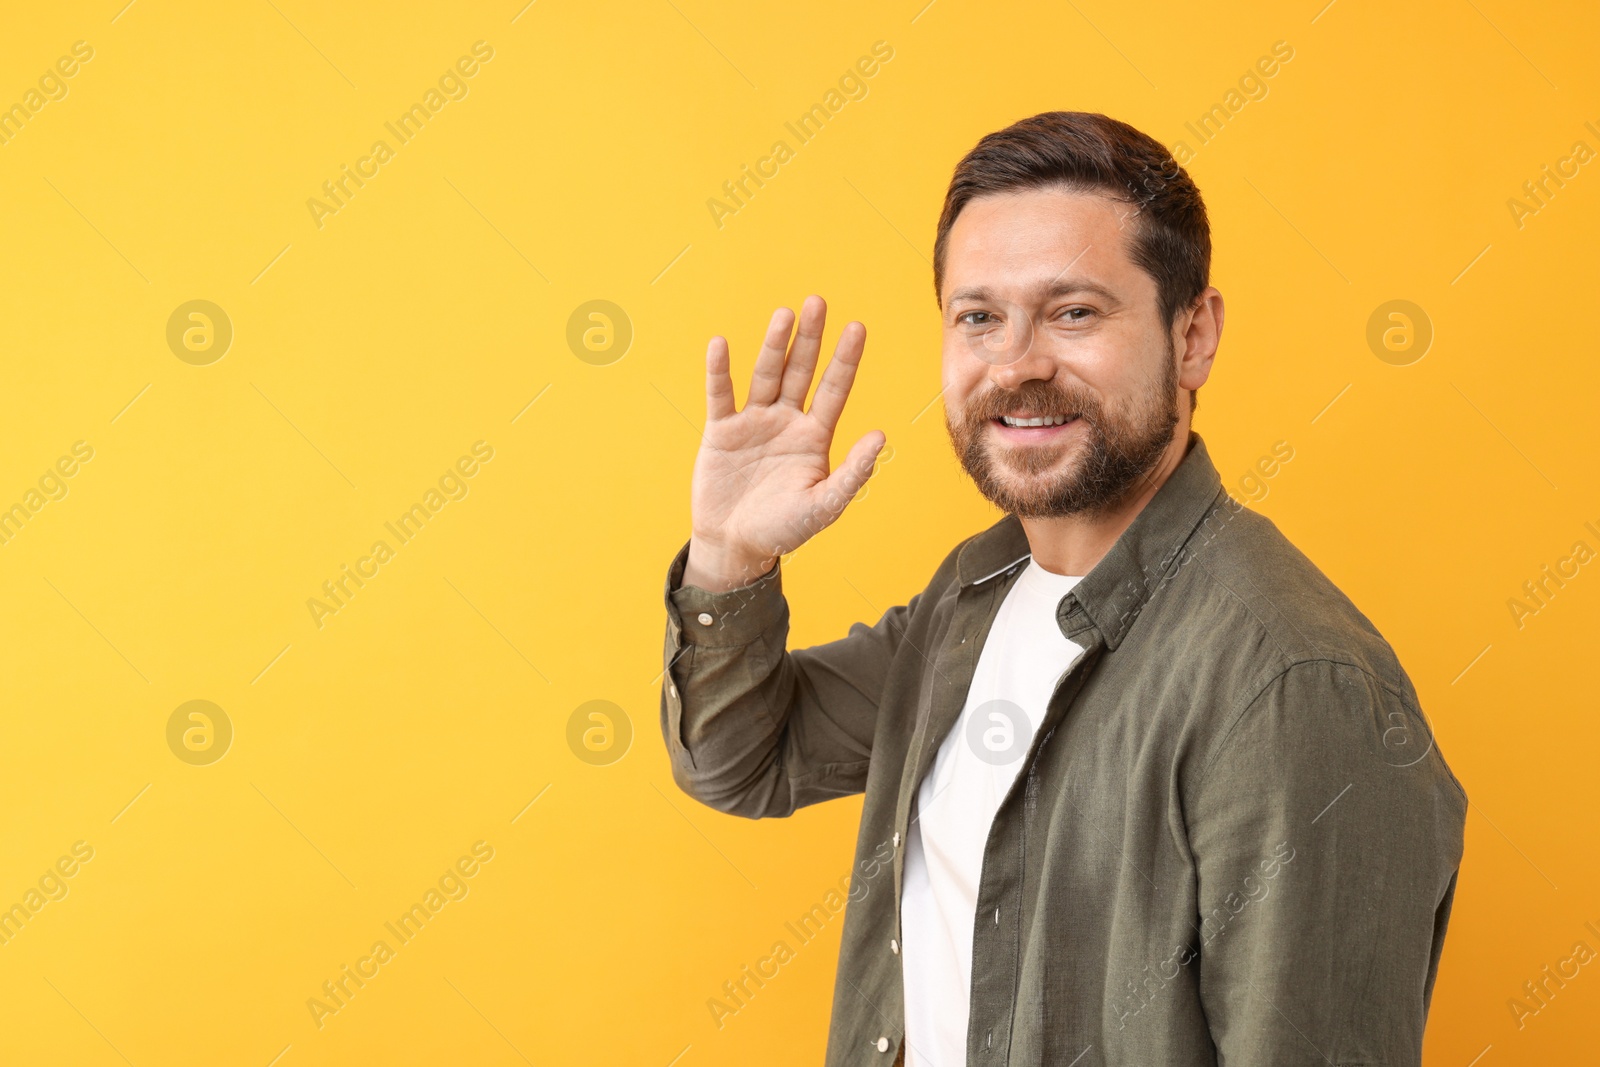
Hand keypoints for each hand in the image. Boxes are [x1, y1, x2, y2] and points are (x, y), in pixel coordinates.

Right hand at [682, 295, 884, 592]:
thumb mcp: (825, 505)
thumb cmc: (784, 530)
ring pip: (766, 375)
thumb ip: (852, 473)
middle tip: (818, 302)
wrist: (736, 546)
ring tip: (784, 315)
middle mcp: (786, 421)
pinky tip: (721, 344)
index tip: (857, 327)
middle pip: (801, 371)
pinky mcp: (721, 431)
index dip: (845, 359)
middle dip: (810, 338)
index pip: (834, 389)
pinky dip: (719, 371)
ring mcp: (754, 422)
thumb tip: (881, 436)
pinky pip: (720, 395)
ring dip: (774, 345)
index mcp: (815, 436)